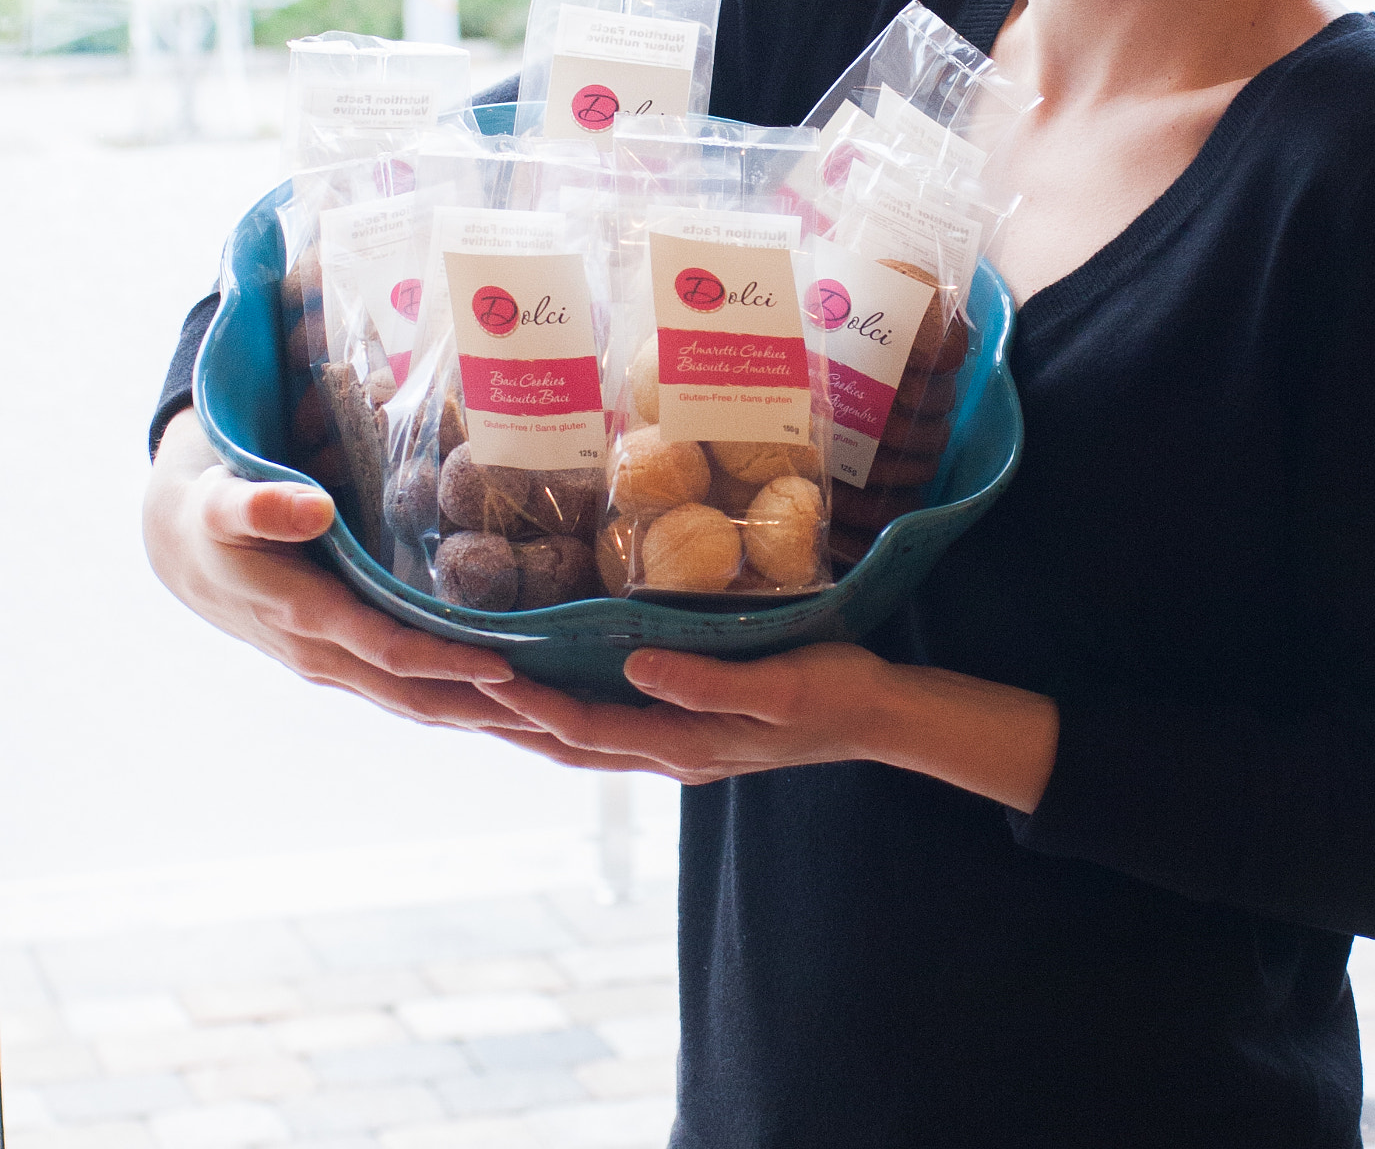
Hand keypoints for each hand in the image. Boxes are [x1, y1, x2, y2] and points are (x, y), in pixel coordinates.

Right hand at [144, 410, 536, 735]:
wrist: (188, 552)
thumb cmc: (215, 518)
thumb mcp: (225, 502)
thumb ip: (263, 505)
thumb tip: (314, 509)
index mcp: (304, 616)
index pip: (386, 650)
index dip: (445, 661)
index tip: (506, 665)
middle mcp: (325, 654)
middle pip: (414, 695)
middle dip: (483, 709)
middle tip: (555, 715)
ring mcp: (337, 665)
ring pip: (416, 703)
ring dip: (479, 716)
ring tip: (551, 720)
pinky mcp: (348, 661)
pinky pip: (410, 689)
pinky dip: (458, 701)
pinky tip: (509, 701)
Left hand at [481, 642, 894, 781]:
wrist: (879, 716)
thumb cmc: (835, 691)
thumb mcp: (779, 682)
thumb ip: (706, 680)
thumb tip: (634, 666)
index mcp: (683, 743)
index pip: (584, 730)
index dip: (530, 705)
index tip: (482, 674)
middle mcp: (670, 752)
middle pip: (569, 744)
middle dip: (510, 720)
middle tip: (452, 686)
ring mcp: (679, 744)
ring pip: (585, 739)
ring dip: (533, 718)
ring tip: (481, 688)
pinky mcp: (689, 727)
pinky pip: (612, 723)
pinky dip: (570, 706)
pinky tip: (556, 679)